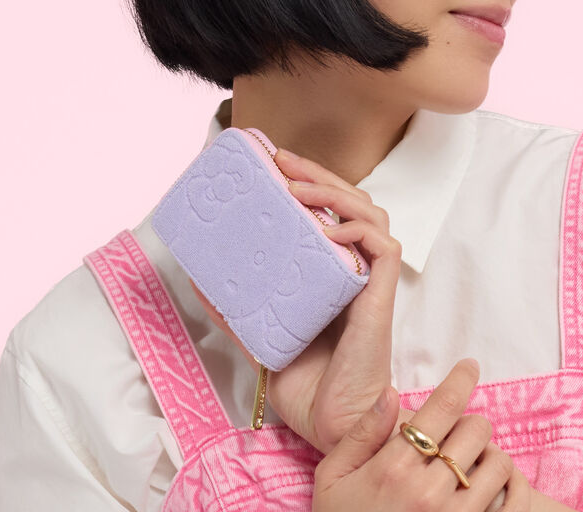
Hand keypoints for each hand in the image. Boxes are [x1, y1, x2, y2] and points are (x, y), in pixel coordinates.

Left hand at [192, 145, 401, 453]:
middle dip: (320, 175)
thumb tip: (199, 276)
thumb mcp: (263, 330)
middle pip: (353, 202)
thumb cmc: (305, 380)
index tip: (277, 164)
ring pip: (373, 215)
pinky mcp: (381, 296)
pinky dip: (358, 230)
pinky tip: (327, 228)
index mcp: (335, 270)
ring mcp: (371, 280)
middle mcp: (356, 268)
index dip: (311, 181)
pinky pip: (383, 248)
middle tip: (283, 160)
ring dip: (337, 193)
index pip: (333, 210)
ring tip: (299, 187)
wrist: (330, 422)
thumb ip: (238, 304)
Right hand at [312, 358, 532, 510]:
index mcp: (394, 468)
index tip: (469, 365)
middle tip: (455, 435)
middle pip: (475, 429)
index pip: (442, 407)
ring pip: (498, 463)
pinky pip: (513, 502)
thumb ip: (361, 433)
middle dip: (468, 424)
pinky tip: (493, 484)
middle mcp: (429, 491)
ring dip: (487, 456)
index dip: (460, 379)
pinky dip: (512, 487)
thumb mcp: (332, 478)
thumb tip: (391, 392)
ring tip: (469, 465)